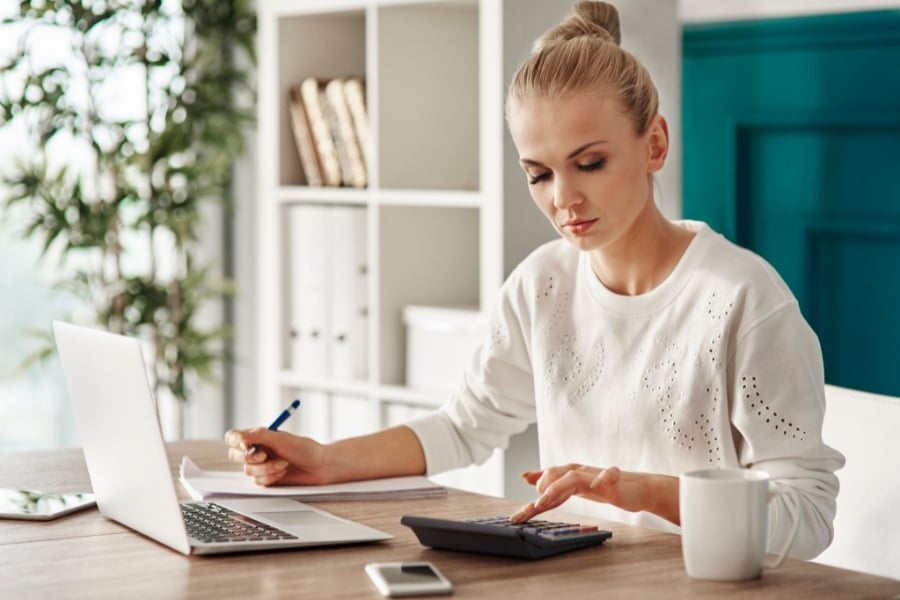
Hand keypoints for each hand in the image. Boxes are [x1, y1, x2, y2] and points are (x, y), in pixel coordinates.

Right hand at [224, 428, 327, 486]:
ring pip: (247, 470)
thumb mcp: (281, 438)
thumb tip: (237, 437)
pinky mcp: (266, 480)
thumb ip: (258, 435)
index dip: (235, 441)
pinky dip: (270, 477)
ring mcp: (260, 466)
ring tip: (283, 464)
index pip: (234, 437)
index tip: (246, 444)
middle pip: (235, 455)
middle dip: (250, 457)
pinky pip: (257, 481)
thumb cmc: (304, 449)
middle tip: (265, 455)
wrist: (319, 466)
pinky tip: (283, 473)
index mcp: (258, 437)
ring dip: (266, 468)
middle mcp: (257, 451)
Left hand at [509, 463, 678, 524]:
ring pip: (575, 475)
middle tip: (535, 507)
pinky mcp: (615, 479)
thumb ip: (553, 483)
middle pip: (557, 473)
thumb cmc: (607, 488)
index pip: (549, 480)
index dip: (533, 492)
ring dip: (558, 486)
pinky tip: (596, 485)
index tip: (521, 508)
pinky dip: (602, 478)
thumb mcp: (577, 487)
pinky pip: (609, 474)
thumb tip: (527, 477)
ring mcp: (598, 475)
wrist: (638, 489)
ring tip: (546, 498)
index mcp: (572, 475)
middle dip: (543, 488)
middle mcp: (582, 472)